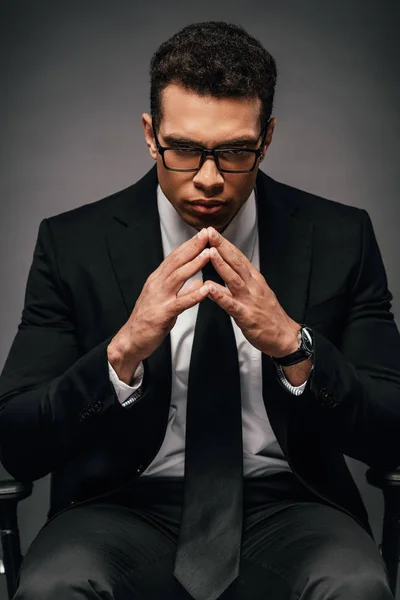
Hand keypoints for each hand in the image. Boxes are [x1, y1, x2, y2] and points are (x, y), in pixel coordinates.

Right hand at [108, 228, 210, 382]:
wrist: (130, 341)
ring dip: (194, 264)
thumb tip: (198, 280)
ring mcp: (159, 298)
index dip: (189, 245)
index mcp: (157, 280)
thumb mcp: (167, 300)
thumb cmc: (148, 321)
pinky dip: (193, 295)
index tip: (203, 234)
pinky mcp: (162, 314)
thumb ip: (182, 289)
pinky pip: (180, 303)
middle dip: (193, 246)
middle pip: (176, 261)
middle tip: (207, 233)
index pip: (175, 257)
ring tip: (208, 253)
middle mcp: (157, 285)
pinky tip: (205, 289)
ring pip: (178, 277)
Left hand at [204, 227, 299, 357]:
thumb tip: (220, 277)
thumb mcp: (254, 295)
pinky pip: (231, 304)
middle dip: (222, 247)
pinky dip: (220, 295)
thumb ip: (236, 285)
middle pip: (236, 263)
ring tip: (210, 253)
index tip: (213, 232)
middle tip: (209, 233)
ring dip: (221, 265)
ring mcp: (250, 300)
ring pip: (234, 279)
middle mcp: (253, 286)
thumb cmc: (268, 316)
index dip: (226, 244)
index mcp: (255, 280)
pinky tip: (209, 288)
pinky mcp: (246, 315)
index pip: (238, 257)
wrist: (284, 337)